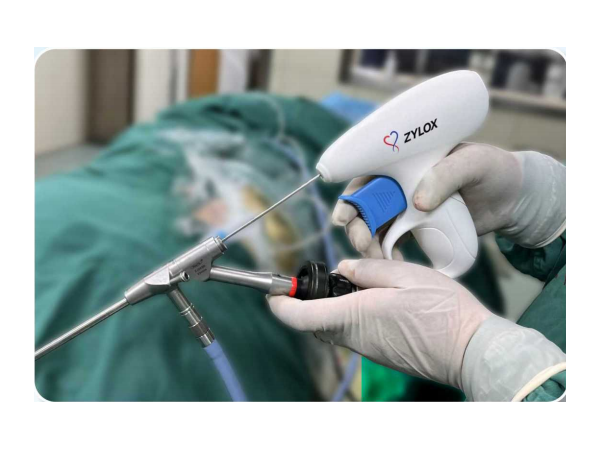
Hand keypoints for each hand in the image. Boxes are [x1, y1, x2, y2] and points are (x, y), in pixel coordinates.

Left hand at [268, 258, 490, 388]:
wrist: (470, 350)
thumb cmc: (442, 311)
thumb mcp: (406, 275)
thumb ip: (369, 270)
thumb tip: (345, 269)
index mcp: (355, 314)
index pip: (302, 316)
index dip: (280, 304)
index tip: (273, 292)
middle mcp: (355, 336)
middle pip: (315, 321)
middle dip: (309, 301)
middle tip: (324, 279)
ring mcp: (368, 348)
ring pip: (334, 327)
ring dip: (332, 307)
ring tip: (357, 285)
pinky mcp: (380, 354)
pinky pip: (353, 334)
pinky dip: (351, 316)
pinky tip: (376, 301)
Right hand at [333, 143, 565, 253]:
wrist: (512, 199)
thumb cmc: (492, 170)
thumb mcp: (473, 163)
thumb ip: (446, 176)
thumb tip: (418, 203)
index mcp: (402, 164)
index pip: (366, 177)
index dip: (350, 197)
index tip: (345, 218)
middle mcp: (397, 186)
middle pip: (363, 207)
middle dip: (356, 227)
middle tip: (365, 244)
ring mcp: (404, 209)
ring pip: (373, 227)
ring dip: (369, 245)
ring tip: (380, 259)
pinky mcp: (414, 229)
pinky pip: (391, 242)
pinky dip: (386, 255)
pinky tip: (394, 266)